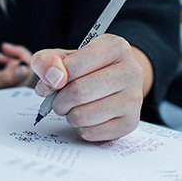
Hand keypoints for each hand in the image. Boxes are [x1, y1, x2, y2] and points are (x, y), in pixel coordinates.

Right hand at [0, 43, 34, 95]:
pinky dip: (9, 62)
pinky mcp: (3, 87)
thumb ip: (2, 79)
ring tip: (2, 51)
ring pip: (22, 71)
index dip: (22, 58)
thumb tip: (25, 69)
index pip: (29, 75)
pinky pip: (14, 73)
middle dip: (19, 56)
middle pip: (28, 72)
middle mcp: (13, 95)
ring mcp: (9, 91)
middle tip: (4, 47)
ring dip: (14, 58)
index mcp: (10, 97)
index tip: (7, 49)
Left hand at [30, 35, 147, 140]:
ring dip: (69, 115)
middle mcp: (131, 71)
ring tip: (74, 107)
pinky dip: (81, 128)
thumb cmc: (86, 68)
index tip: (52, 83)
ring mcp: (134, 99)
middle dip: (59, 100)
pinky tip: (88, 117)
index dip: (54, 79)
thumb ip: (48, 61)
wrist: (114, 82)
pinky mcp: (130, 122)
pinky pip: (91, 133)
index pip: (73, 67)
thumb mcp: (64, 56)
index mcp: (115, 47)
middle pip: (78, 92)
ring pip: (83, 116)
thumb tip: (53, 79)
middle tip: (59, 99)